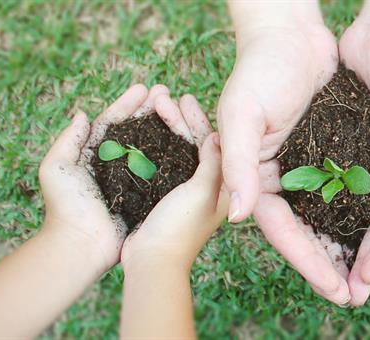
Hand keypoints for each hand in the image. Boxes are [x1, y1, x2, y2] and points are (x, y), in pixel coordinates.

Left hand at [40, 84, 170, 271]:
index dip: (128, 103)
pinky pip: (163, 170)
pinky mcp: (148, 195)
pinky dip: (174, 154)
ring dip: (164, 125)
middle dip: (150, 108)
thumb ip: (68, 139)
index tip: (144, 88)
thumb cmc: (65, 207)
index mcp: (94, 154)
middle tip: (166, 90)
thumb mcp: (57, 168)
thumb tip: (82, 113)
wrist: (81, 244)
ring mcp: (134, 179)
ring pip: (152, 146)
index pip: (113, 122)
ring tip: (178, 106)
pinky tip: (186, 139)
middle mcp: (116, 164)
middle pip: (136, 129)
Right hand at [120, 94, 226, 269]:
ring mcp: (189, 193)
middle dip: (180, 119)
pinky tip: (145, 132)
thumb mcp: (203, 191)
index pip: (215, 143)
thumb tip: (216, 136)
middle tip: (161, 96)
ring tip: (152, 106)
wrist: (152, 261)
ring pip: (181, 150)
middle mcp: (209, 188)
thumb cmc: (180, 228)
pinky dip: (158, 144)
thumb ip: (214, 164)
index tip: (182, 97)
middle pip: (197, 144)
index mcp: (225, 187)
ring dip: (168, 128)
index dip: (198, 119)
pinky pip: (167, 163)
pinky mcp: (170, 198)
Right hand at [218, 3, 352, 304]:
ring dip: (351, 245)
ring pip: (333, 216)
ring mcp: (309, 166)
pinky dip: (365, 210)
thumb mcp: (241, 113)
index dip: (309, 263)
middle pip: (309, 233)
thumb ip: (237, 162)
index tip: (335, 290)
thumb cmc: (258, 68)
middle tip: (357, 297)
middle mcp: (283, 179)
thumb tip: (237, 215)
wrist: (289, 32)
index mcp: (257, 178)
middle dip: (332, 266)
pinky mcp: (333, 151)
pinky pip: (351, 189)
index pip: (284, 231)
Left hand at [340, 9, 369, 303]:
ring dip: (338, 239)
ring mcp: (369, 155)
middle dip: (360, 256)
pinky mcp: (344, 139)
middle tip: (344, 292)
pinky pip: (330, 179)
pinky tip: (303, 226)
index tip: (367, 279)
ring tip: (324, 272)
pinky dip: (320, 204)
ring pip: (351, 208)